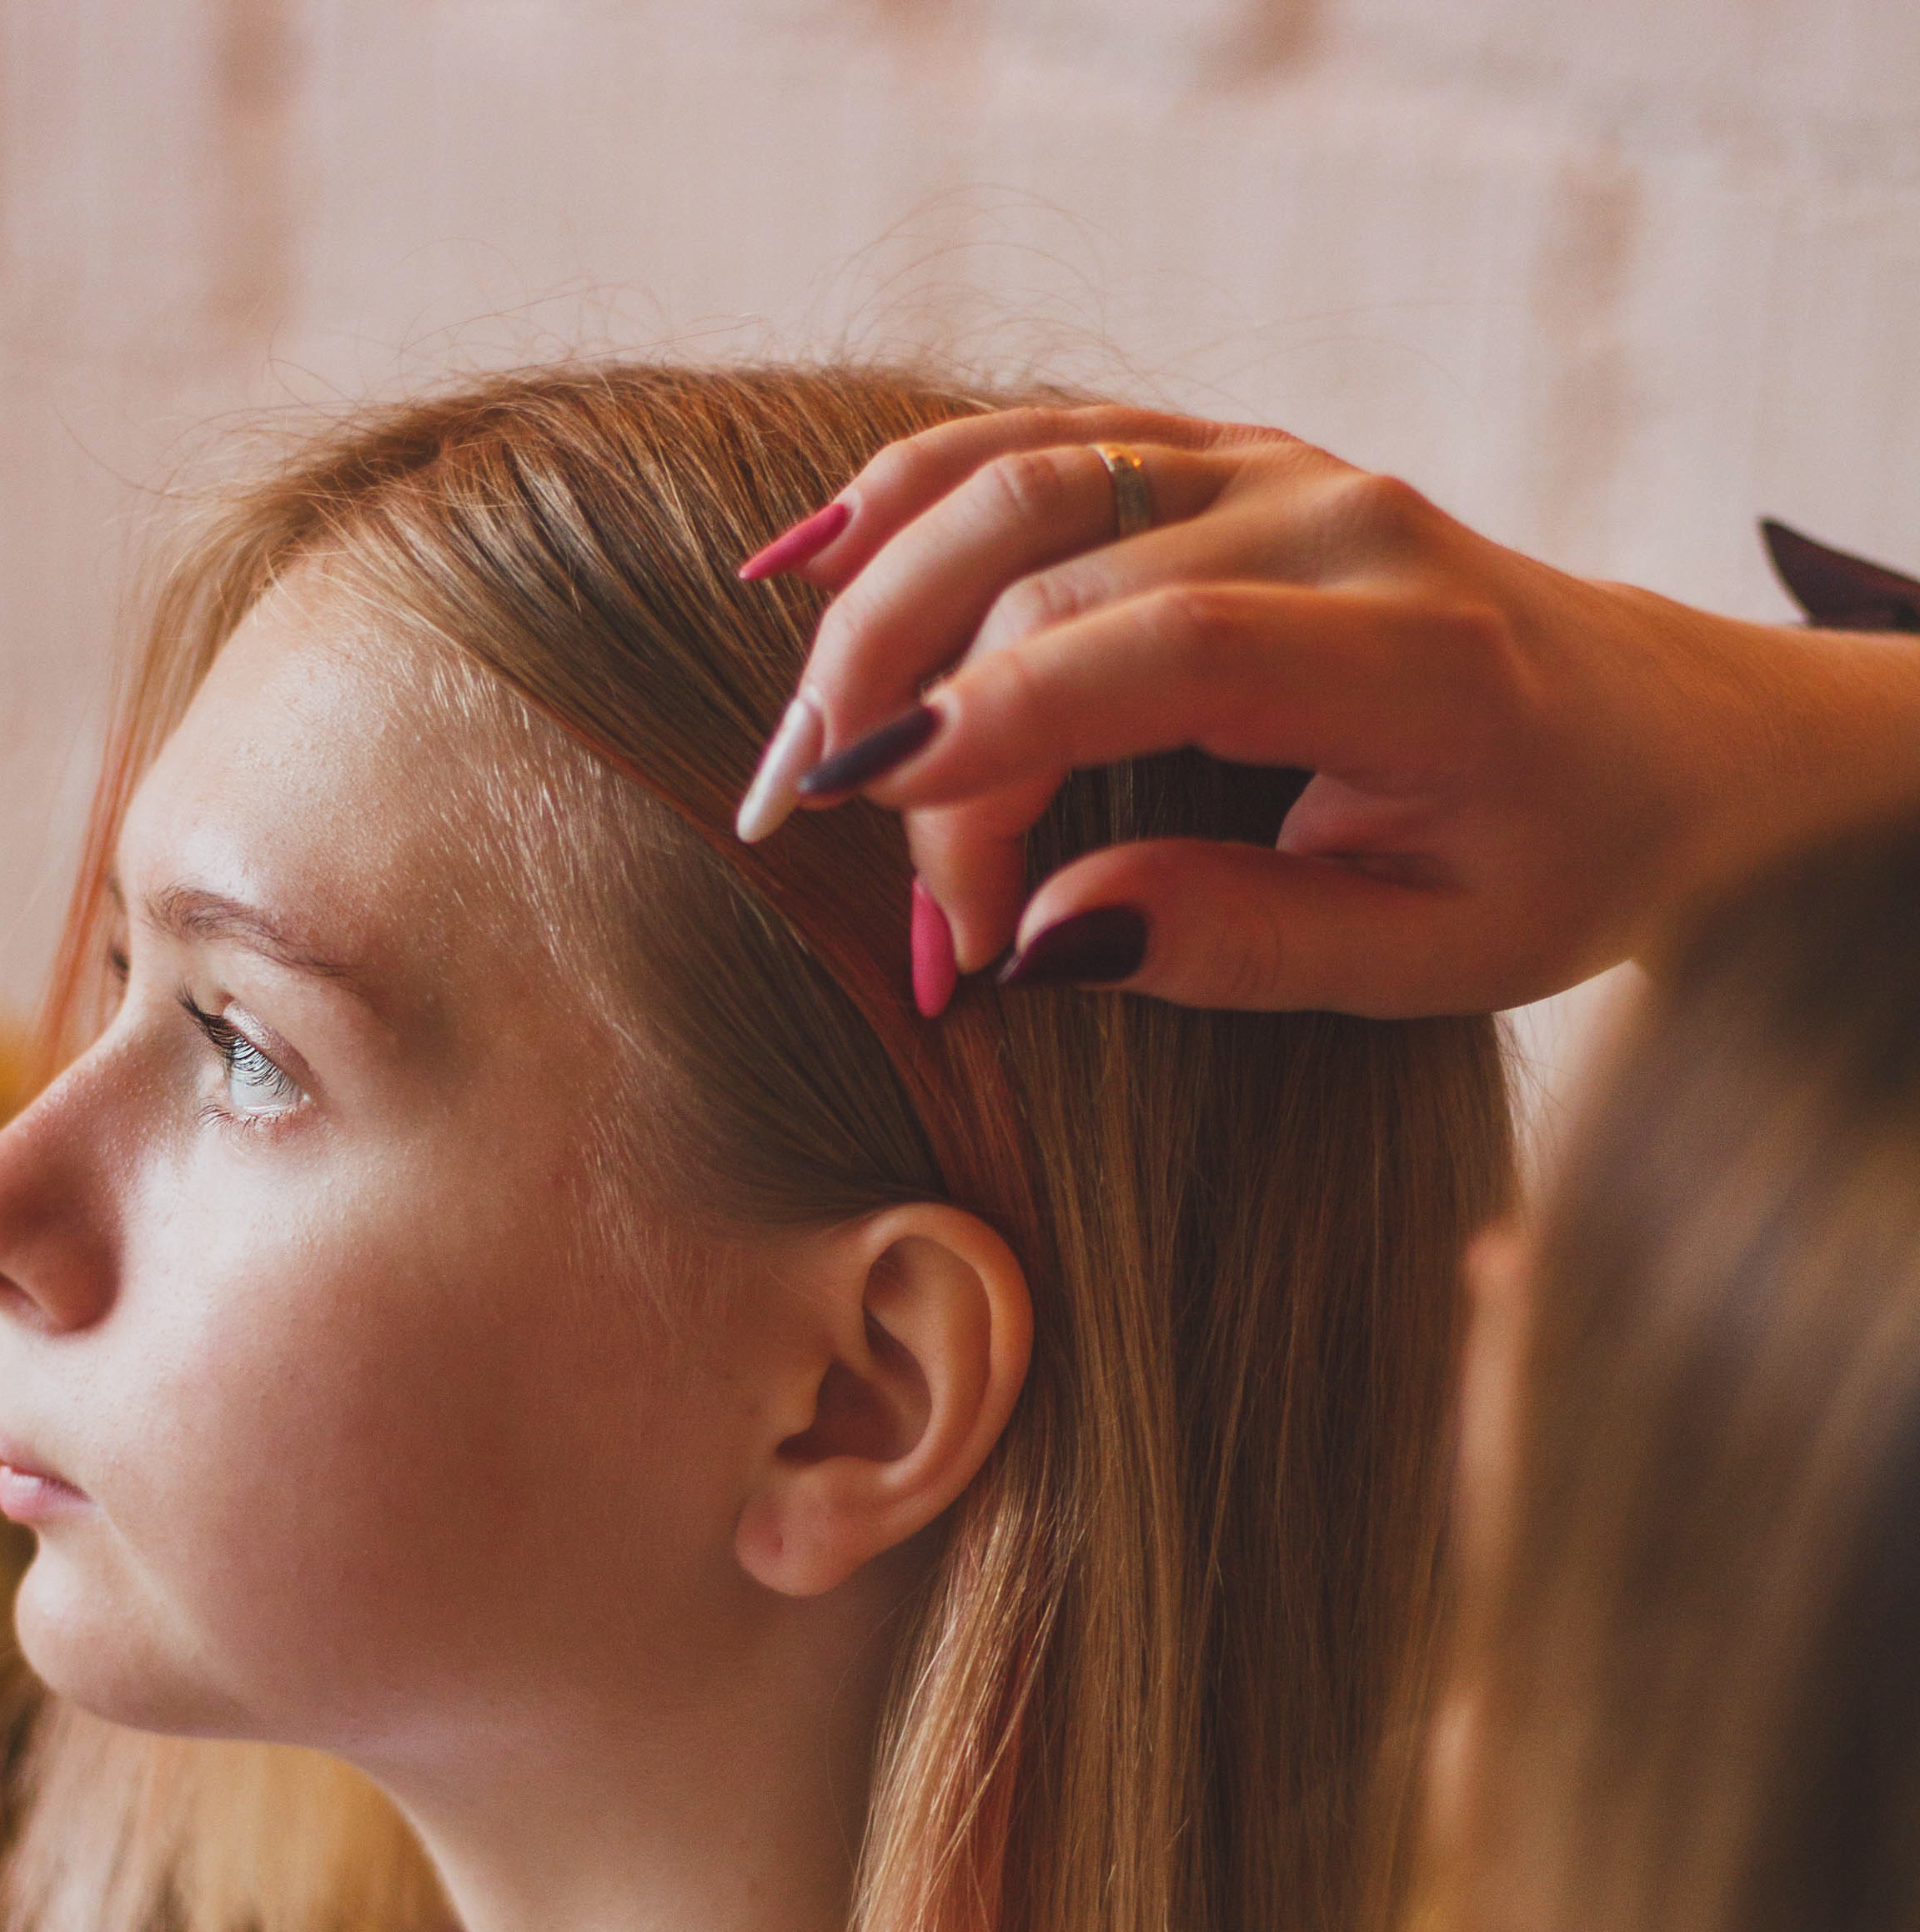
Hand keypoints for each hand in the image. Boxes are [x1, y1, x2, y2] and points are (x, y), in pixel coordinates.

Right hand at [738, 402, 1919, 1017]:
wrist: (1662, 732)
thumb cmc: (1560, 859)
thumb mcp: (1439, 957)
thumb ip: (1246, 945)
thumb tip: (1046, 941)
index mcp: (1412, 653)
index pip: (1161, 649)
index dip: (999, 719)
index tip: (873, 811)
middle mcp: (1336, 519)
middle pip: (1055, 572)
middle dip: (917, 720)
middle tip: (826, 858)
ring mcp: (1275, 465)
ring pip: (1021, 478)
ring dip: (878, 602)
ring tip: (801, 751)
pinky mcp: (1225, 454)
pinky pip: (1039, 440)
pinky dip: (913, 494)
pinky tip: (807, 567)